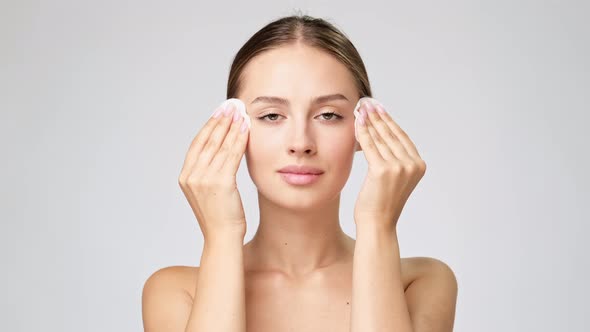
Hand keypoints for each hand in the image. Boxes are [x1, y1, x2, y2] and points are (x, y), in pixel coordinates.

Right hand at [178, 99, 249, 238]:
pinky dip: (240, 139)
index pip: (197, 144)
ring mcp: (204, 179)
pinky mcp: (220, 183)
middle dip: (222, 120)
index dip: (209, 125)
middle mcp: (192, 176)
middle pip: (208, 140)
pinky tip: (246, 128)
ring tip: (241, 112)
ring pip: (220, 145)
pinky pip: (232, 155)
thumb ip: (209, 171)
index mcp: (185, 177)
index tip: (219, 111)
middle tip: (231, 105)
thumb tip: (220, 150)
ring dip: (232, 126)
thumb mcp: (208, 191)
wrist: (222, 238)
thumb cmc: (219, 216)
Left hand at [353, 98, 425, 229]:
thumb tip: (380, 134)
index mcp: (418, 165)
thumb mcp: (392, 178)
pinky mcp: (383, 170)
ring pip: (380, 138)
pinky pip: (370, 145)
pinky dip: (363, 132)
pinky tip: (357, 122)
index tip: (379, 108)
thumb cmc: (380, 203)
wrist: (377, 224)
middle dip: (378, 117)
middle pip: (391, 134)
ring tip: (360, 109)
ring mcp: (399, 167)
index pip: (401, 137)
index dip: (389, 121)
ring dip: (369, 121)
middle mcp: (412, 165)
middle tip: (368, 103)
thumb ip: (393, 159)